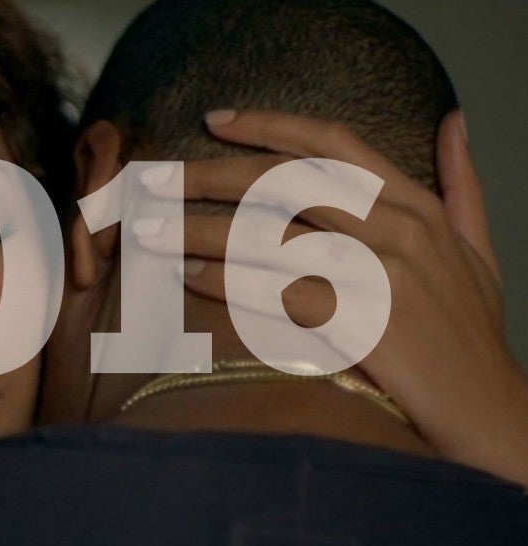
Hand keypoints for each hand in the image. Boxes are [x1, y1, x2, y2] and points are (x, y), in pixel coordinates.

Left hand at [147, 109, 527, 485]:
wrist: (486, 410)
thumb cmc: (470, 331)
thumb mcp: (478, 247)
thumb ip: (462, 183)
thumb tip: (454, 120)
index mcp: (414, 204)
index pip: (331, 143)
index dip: (268, 125)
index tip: (214, 121)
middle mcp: (397, 229)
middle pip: (284, 182)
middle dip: (210, 176)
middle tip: (153, 180)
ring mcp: (381, 276)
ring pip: (270, 237)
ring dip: (199, 231)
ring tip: (148, 231)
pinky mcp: (363, 324)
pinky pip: (278, 295)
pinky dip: (228, 285)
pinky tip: (189, 279)